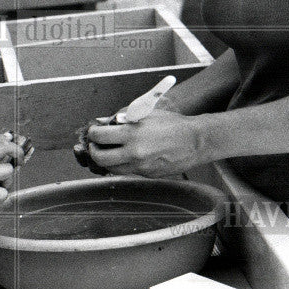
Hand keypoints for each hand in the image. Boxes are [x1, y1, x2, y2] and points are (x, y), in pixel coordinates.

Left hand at [85, 109, 208, 177]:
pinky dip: (122, 164)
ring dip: (106, 160)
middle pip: (100, 158)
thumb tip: (104, 122)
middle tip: (96, 145)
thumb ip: (122, 118)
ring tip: (109, 150)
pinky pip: (128, 171)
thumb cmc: (172, 124)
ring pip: (112, 169)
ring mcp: (140, 167)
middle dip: (93, 150)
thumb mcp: (146, 113)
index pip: (99, 137)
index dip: (93, 133)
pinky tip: (126, 155)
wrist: (195, 142)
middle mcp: (134, 153)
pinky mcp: (147, 175)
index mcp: (132, 134)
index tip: (94, 131)